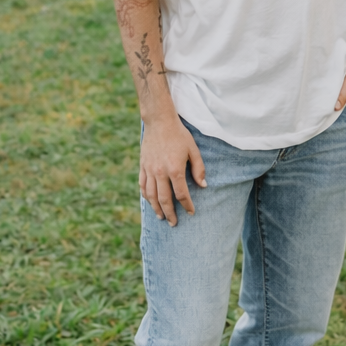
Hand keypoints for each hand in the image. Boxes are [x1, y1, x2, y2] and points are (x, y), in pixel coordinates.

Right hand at [140, 111, 206, 225]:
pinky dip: (146, 196)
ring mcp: (149, 170)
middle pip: (164, 199)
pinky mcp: (142, 166)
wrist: (159, 122)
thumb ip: (199, 169)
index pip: (181, 194)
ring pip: (151, 195)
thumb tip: (203, 186)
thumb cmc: (179, 135)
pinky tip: (150, 202)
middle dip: (170, 213)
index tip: (191, 212)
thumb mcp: (193, 150)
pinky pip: (142, 185)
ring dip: (156, 208)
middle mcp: (160, 172)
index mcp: (175, 169)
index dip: (187, 205)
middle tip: (174, 223)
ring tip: (161, 217)